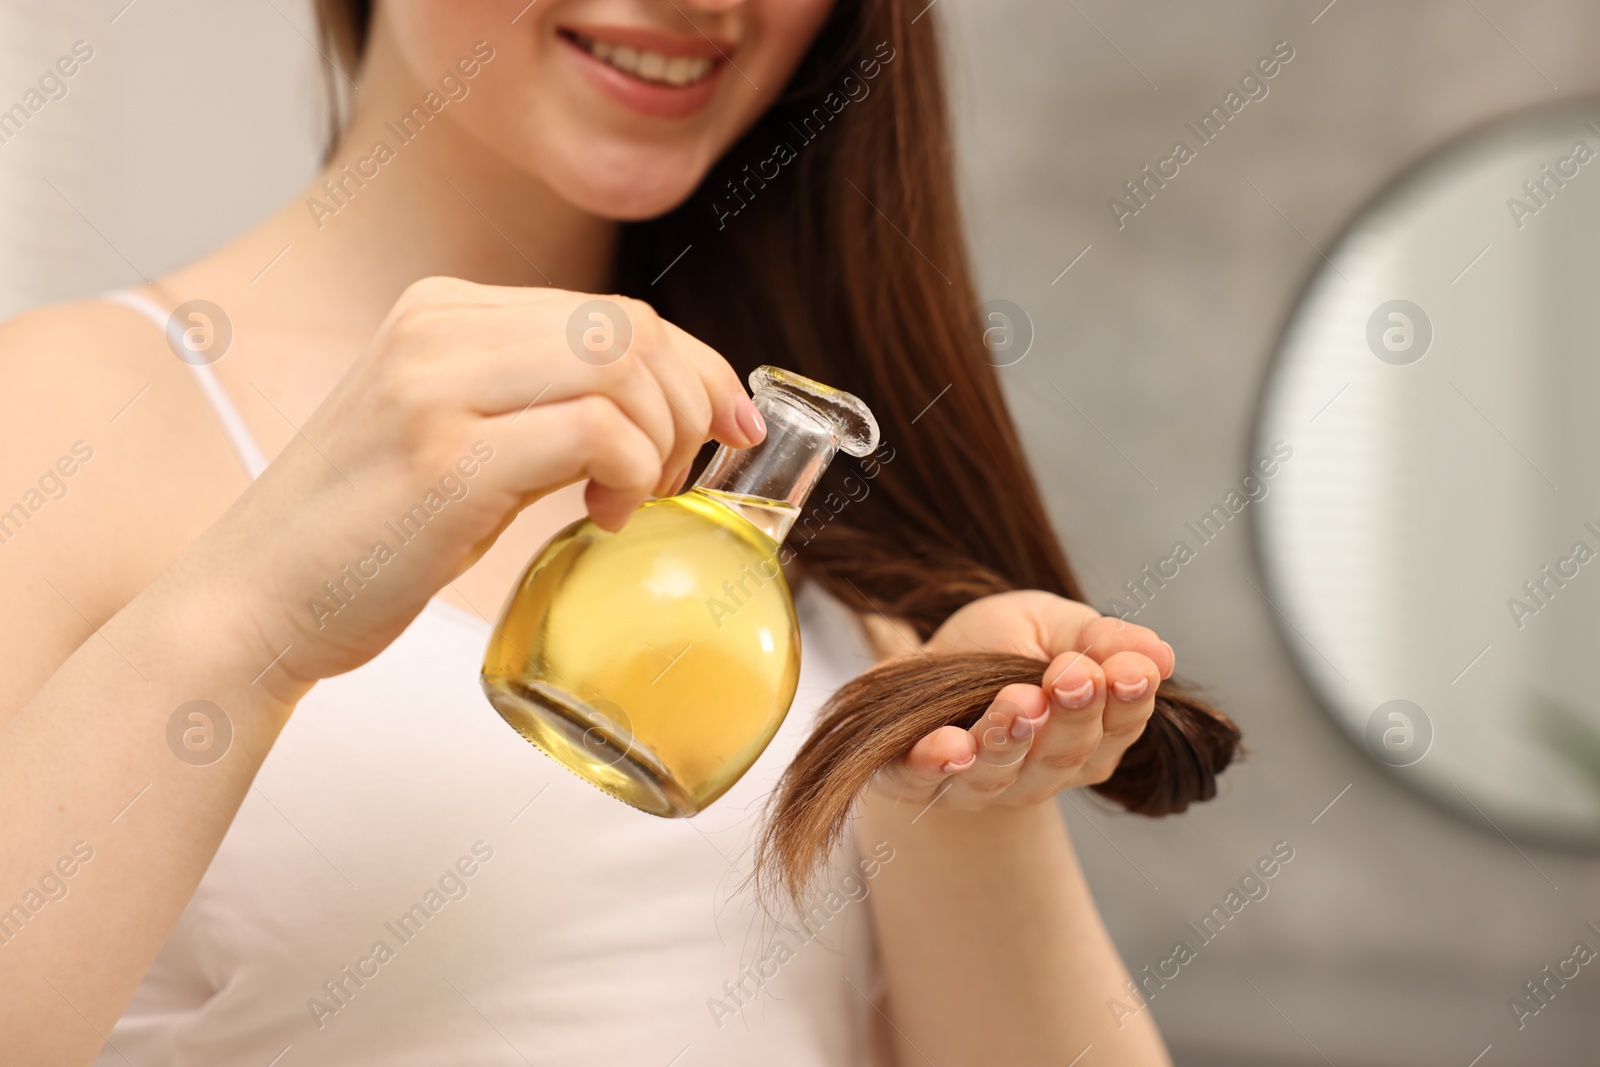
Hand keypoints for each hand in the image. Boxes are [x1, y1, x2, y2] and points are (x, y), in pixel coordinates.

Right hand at [181, 277, 761, 691]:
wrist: (252, 604)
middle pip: (631, 327)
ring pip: (624, 366)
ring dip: (661, 440)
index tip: (729, 426)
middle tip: (687, 475)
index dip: (695, 365)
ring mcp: (436, 385)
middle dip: (693, 400)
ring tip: (632, 499)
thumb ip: (537, 408)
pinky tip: (602, 518)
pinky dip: (630, 473)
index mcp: (442, 311)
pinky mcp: (445, 456)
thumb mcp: (452, 441)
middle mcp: (438, 327)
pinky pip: (598, 431)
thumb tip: (661, 414)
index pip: (613, 312)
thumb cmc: (365, 538)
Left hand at [868, 590, 1175, 809]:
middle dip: (1071, 717)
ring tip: (1017, 704)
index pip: (1118, 728)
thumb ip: (1100, 640)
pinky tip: (947, 747)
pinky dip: (935, 765)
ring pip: (1000, 776)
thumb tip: (1159, 654)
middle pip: (1066, 757)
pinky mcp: (915, 779)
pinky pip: (923, 782)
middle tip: (1073, 677)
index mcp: (1085, 739)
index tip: (1126, 672)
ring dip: (1010, 740)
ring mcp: (978, 784)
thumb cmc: (999, 647)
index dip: (1126, 702)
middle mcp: (1037, 774)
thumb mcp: (1053, 625)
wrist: (922, 666)